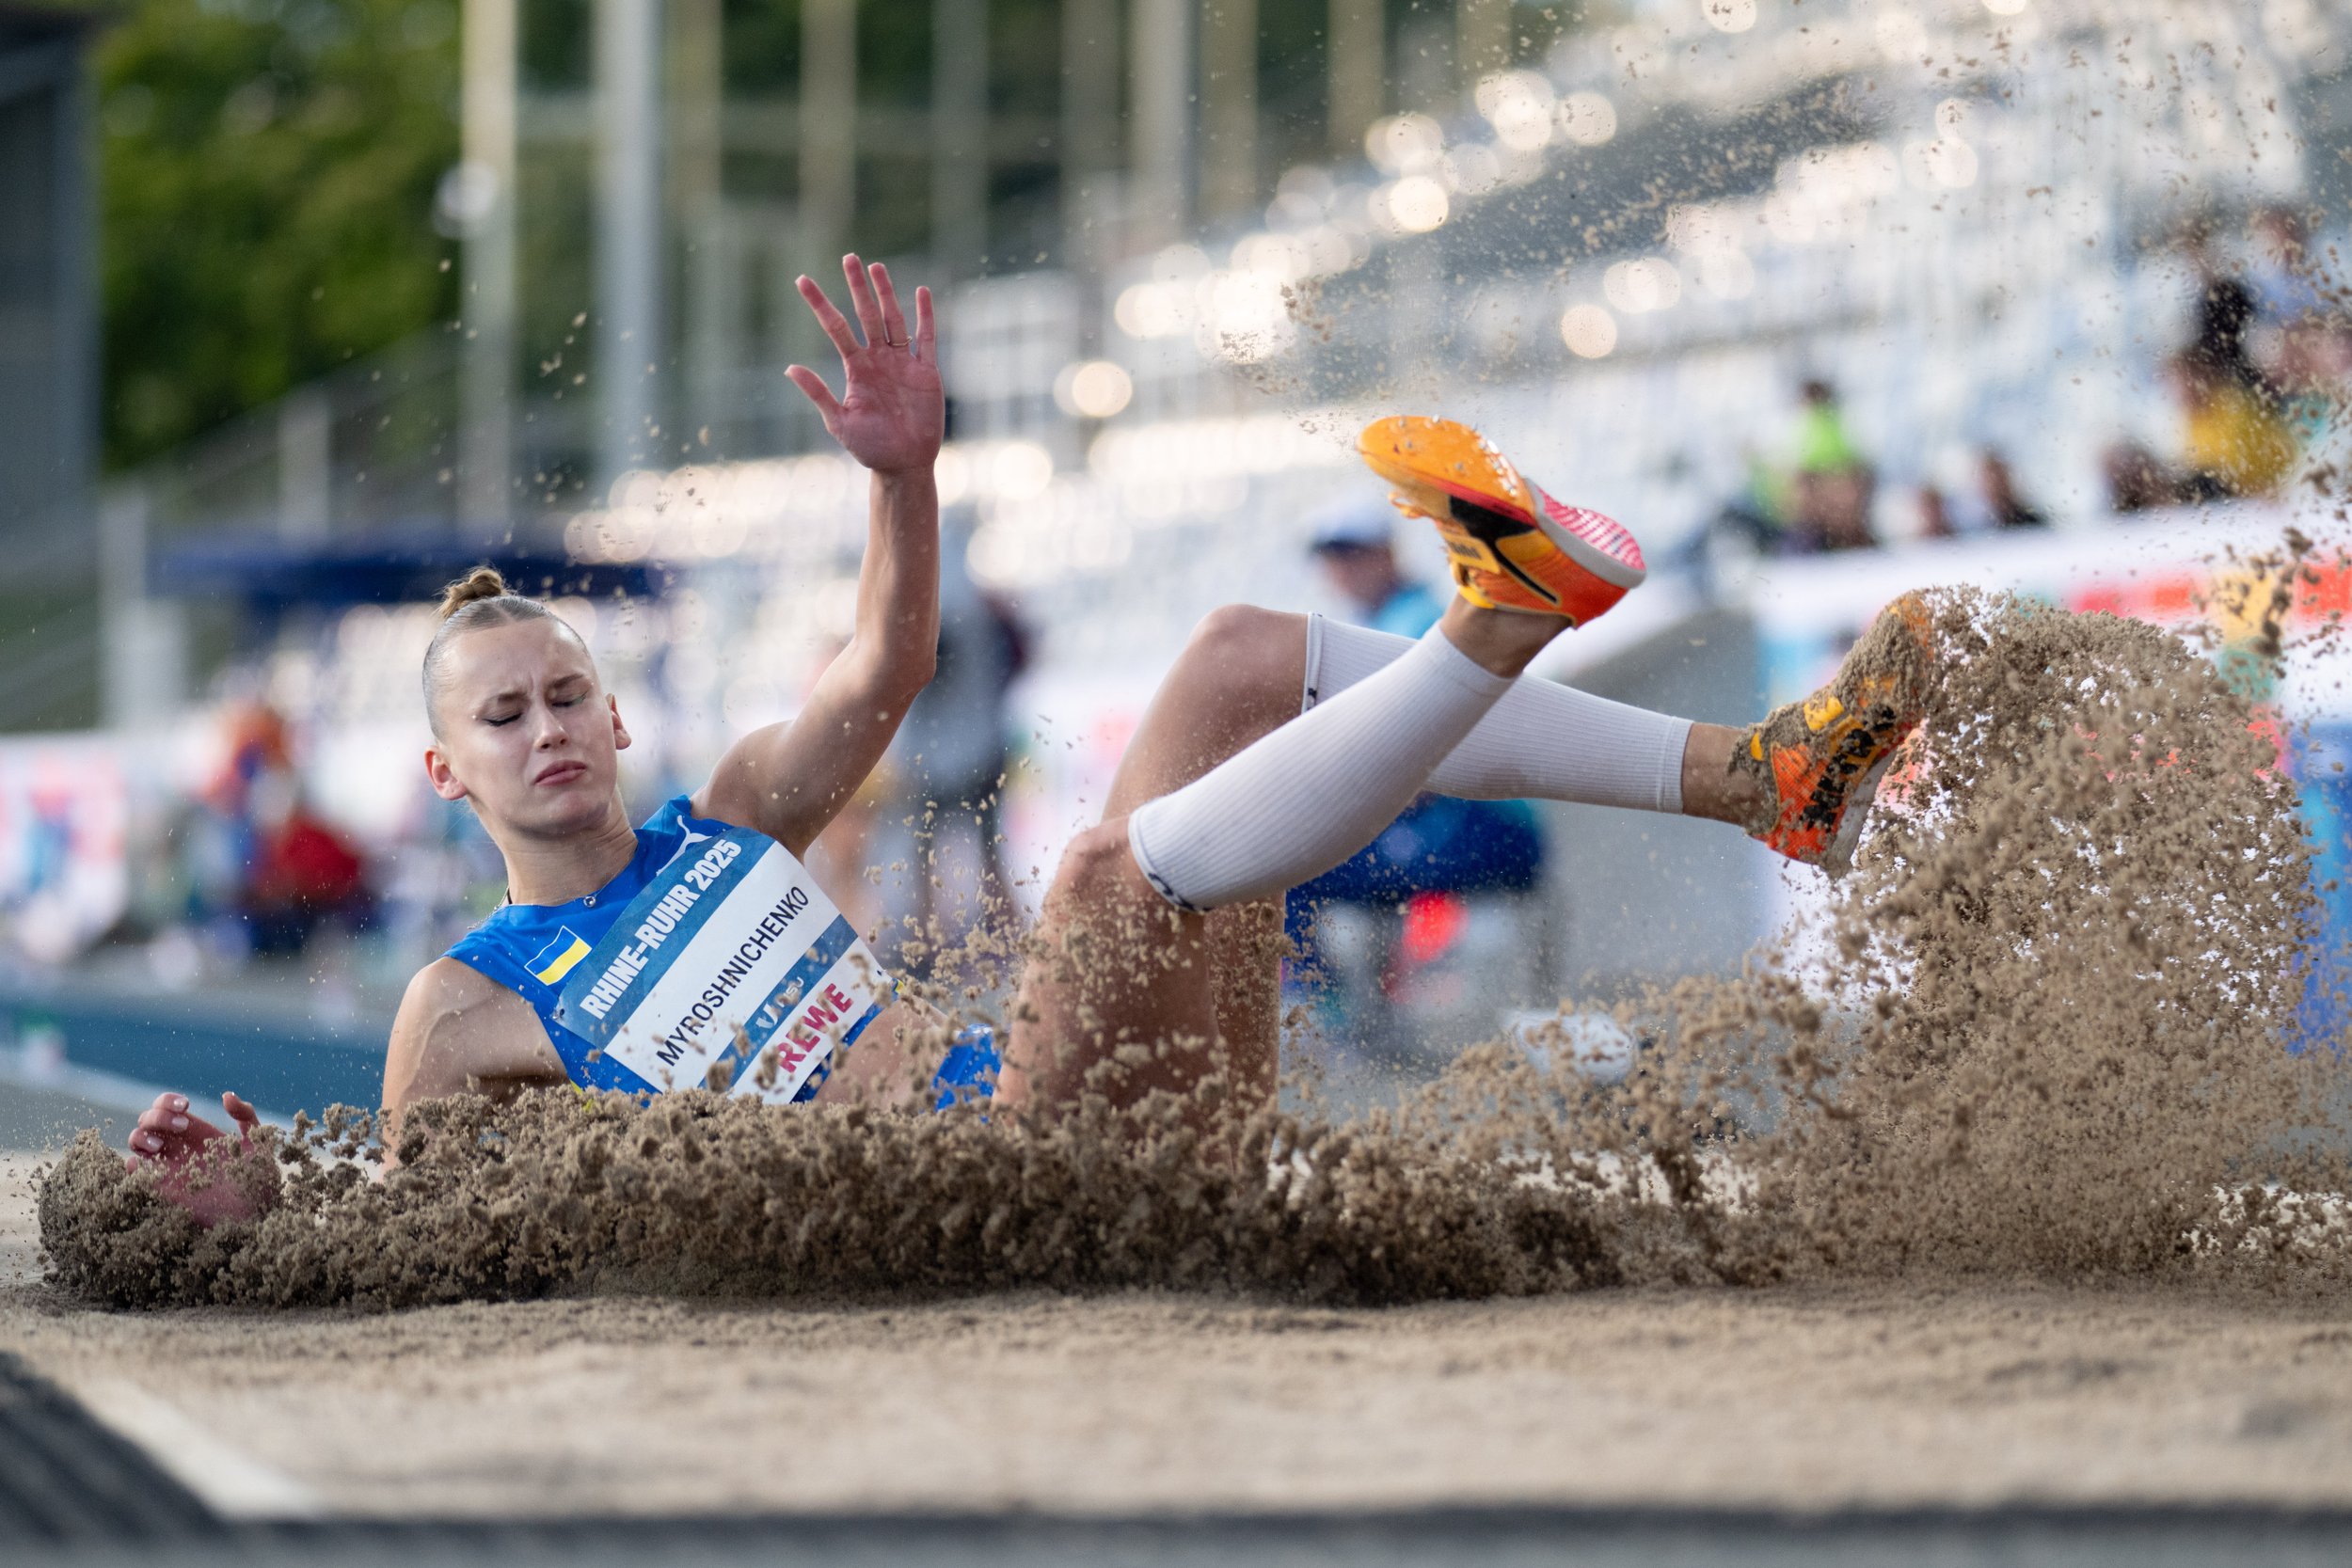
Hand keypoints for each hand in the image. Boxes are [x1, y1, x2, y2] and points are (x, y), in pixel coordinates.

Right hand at [126, 1090, 277, 1227]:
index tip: (185, 1105)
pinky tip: (149, 1163)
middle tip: (182, 1125)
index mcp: (197, 1133)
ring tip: (160, 1144)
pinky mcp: (163, 1190)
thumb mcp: (258, 1142)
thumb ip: (246, 1116)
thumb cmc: (260, 1180)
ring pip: (136, 1143)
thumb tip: (225, 1095)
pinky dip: (132, 1165)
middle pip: (147, 1121)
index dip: (167, 1101)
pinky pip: (135, 1175)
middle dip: (158, 1116)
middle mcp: (178, 1148)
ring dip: (141, 1136)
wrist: (257, 1216)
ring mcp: (168, 1168)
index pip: (167, 1108)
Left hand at [786, 255, 942, 475]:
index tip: (802, 280)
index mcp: (856, 368)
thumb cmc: (870, 447)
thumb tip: (790, 367)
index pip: (835, 327)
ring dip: (886, 293)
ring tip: (876, 267)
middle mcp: (878, 359)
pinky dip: (925, 315)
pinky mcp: (926, 371)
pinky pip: (926, 338)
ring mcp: (902, 363)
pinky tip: (920, 292)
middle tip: (848, 257)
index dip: (819, 303)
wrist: (904, 464)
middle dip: (856, 287)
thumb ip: (818, 393)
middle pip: (865, 314)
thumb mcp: (839, 421)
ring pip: (893, 319)